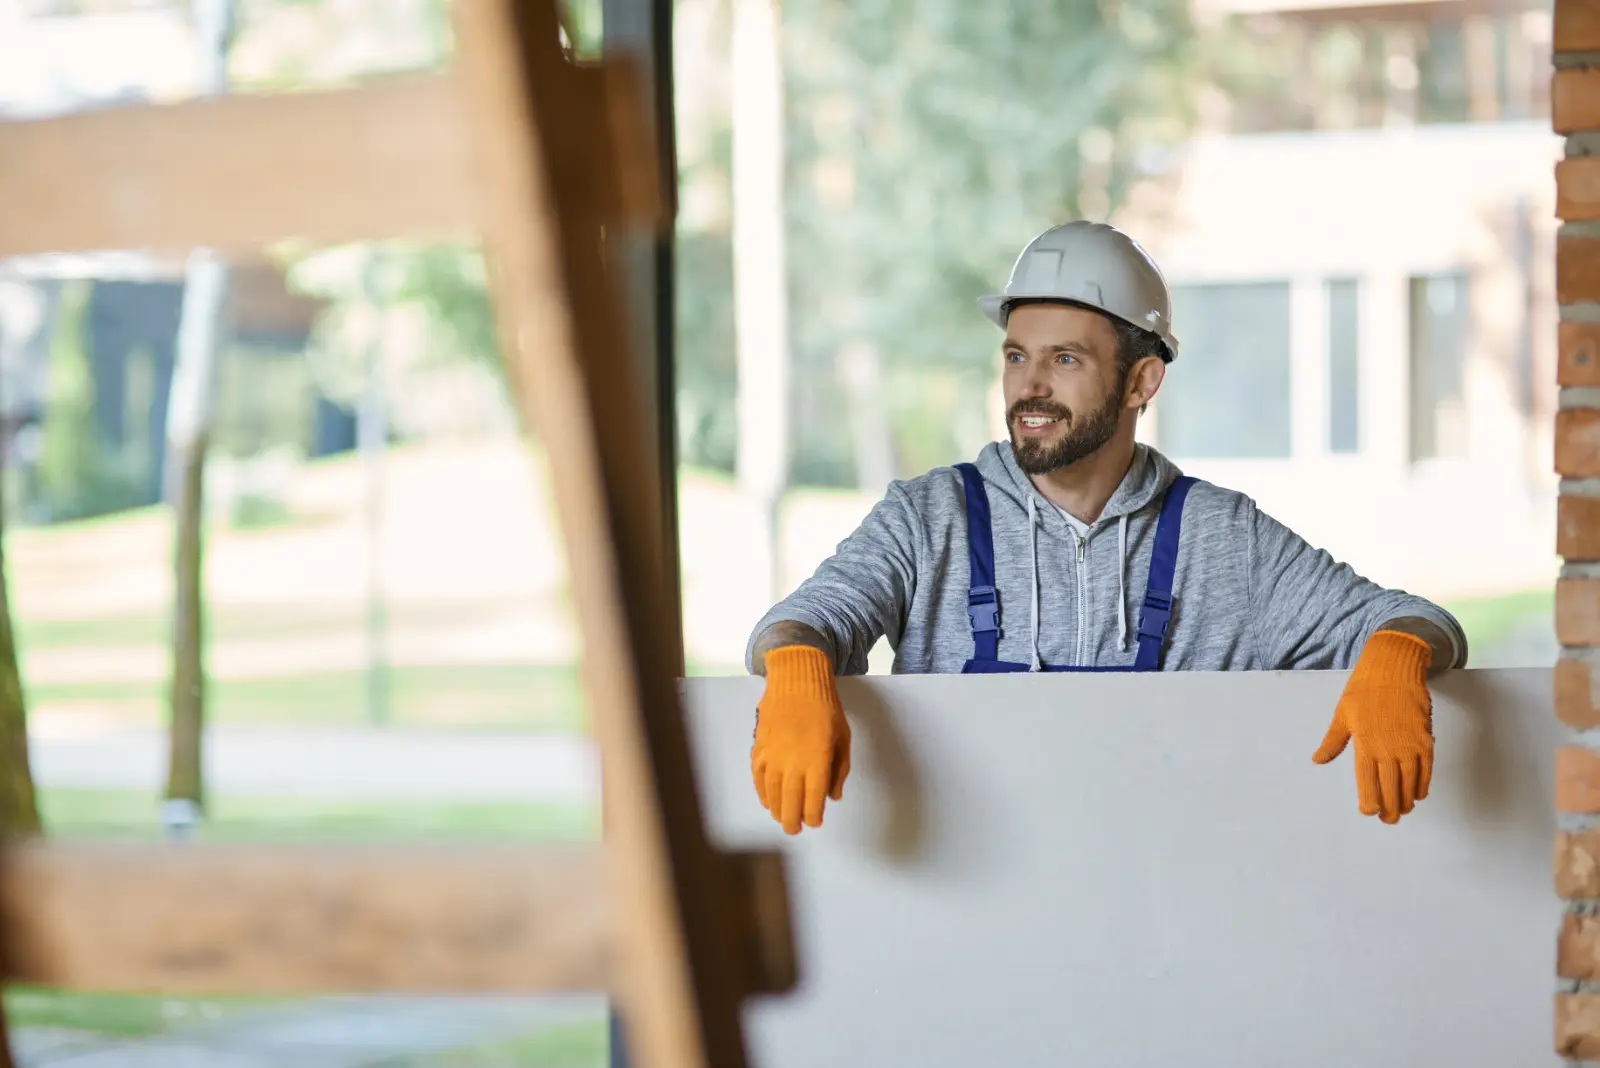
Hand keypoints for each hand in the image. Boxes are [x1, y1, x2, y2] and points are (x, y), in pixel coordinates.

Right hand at [751, 645, 850, 834]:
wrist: (797, 681)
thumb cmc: (827, 708)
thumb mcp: (843, 738)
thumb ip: (840, 770)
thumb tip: (832, 796)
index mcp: (818, 760)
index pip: (813, 800)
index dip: (813, 816)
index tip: (815, 821)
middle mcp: (793, 762)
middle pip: (790, 802)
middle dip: (793, 821)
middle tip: (794, 830)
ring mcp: (773, 756)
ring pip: (772, 793)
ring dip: (776, 809)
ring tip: (782, 818)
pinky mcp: (760, 748)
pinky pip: (758, 777)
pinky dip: (762, 792)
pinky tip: (767, 801)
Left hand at [1312, 630, 1433, 823]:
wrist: (1393, 670)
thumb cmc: (1363, 691)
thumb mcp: (1342, 715)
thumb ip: (1333, 742)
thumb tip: (1318, 760)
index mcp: (1365, 744)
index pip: (1367, 782)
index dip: (1369, 801)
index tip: (1369, 812)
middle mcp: (1389, 748)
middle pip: (1391, 787)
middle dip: (1390, 807)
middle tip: (1389, 820)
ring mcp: (1410, 745)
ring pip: (1410, 782)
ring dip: (1407, 799)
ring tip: (1403, 810)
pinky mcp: (1425, 739)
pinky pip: (1426, 768)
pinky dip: (1423, 783)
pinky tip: (1419, 793)